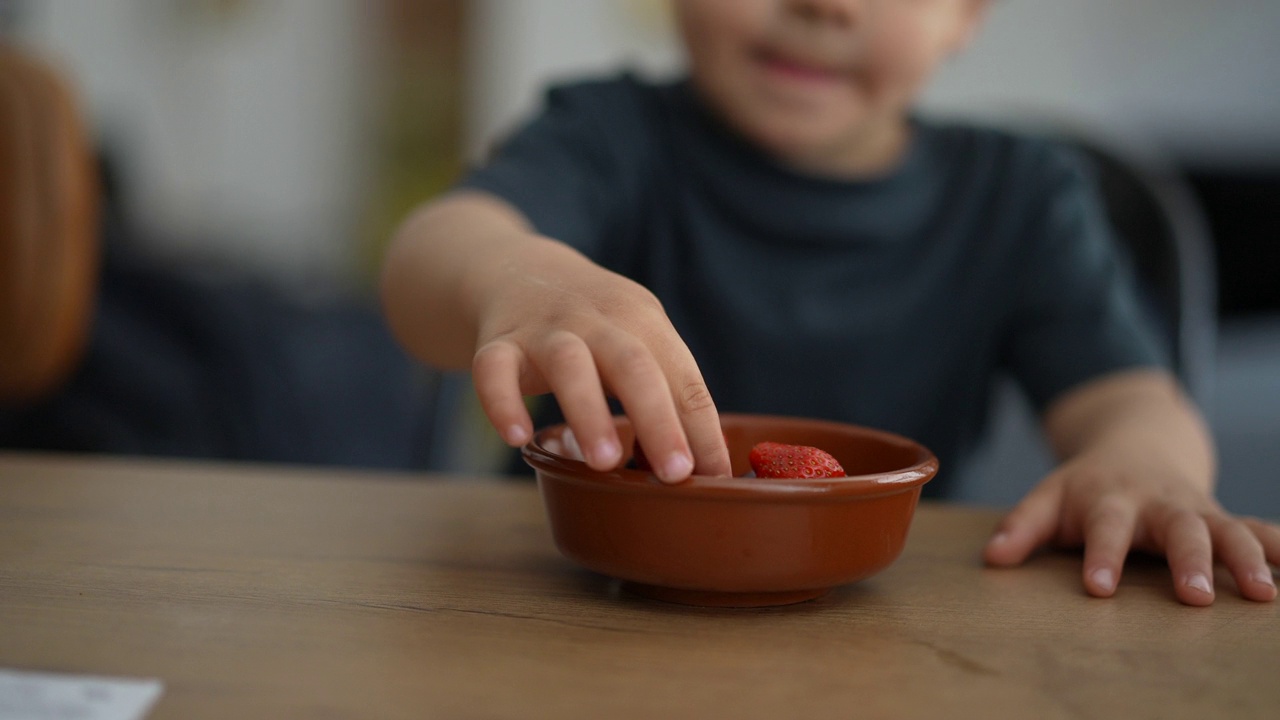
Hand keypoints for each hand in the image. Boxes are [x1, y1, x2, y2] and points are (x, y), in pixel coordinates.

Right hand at [468, 237, 731, 481]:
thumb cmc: (594, 326)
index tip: (715, 477)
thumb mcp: (635, 339)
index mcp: (643, 320)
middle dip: (659, 421)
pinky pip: (494, 370)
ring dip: (589, 413)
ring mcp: (545, 329)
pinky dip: (502, 403)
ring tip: (604, 463)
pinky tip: (517, 438)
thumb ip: (664, 393)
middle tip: (674, 474)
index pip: (683, 377)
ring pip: (570, 364)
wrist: (517, 271)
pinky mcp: (498, 342)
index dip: (701, 429)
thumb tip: (704, 470)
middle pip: (634, 365)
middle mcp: (597, 320)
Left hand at [983, 451, 1279, 604]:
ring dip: (1246, 557)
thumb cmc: (1086, 485)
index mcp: (1110, 498)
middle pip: (1177, 528)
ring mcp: (1194, 507)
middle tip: (1197, 596)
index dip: (1102, 557)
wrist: (1135, 442)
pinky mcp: (1221, 514)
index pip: (1105, 528)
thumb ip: (1022, 525)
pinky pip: (1257, 527)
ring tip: (1263, 592)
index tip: (1099, 589)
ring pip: (1225, 527)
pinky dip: (1279, 545)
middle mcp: (1157, 502)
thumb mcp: (1048, 496)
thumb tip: (992, 558)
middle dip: (1189, 560)